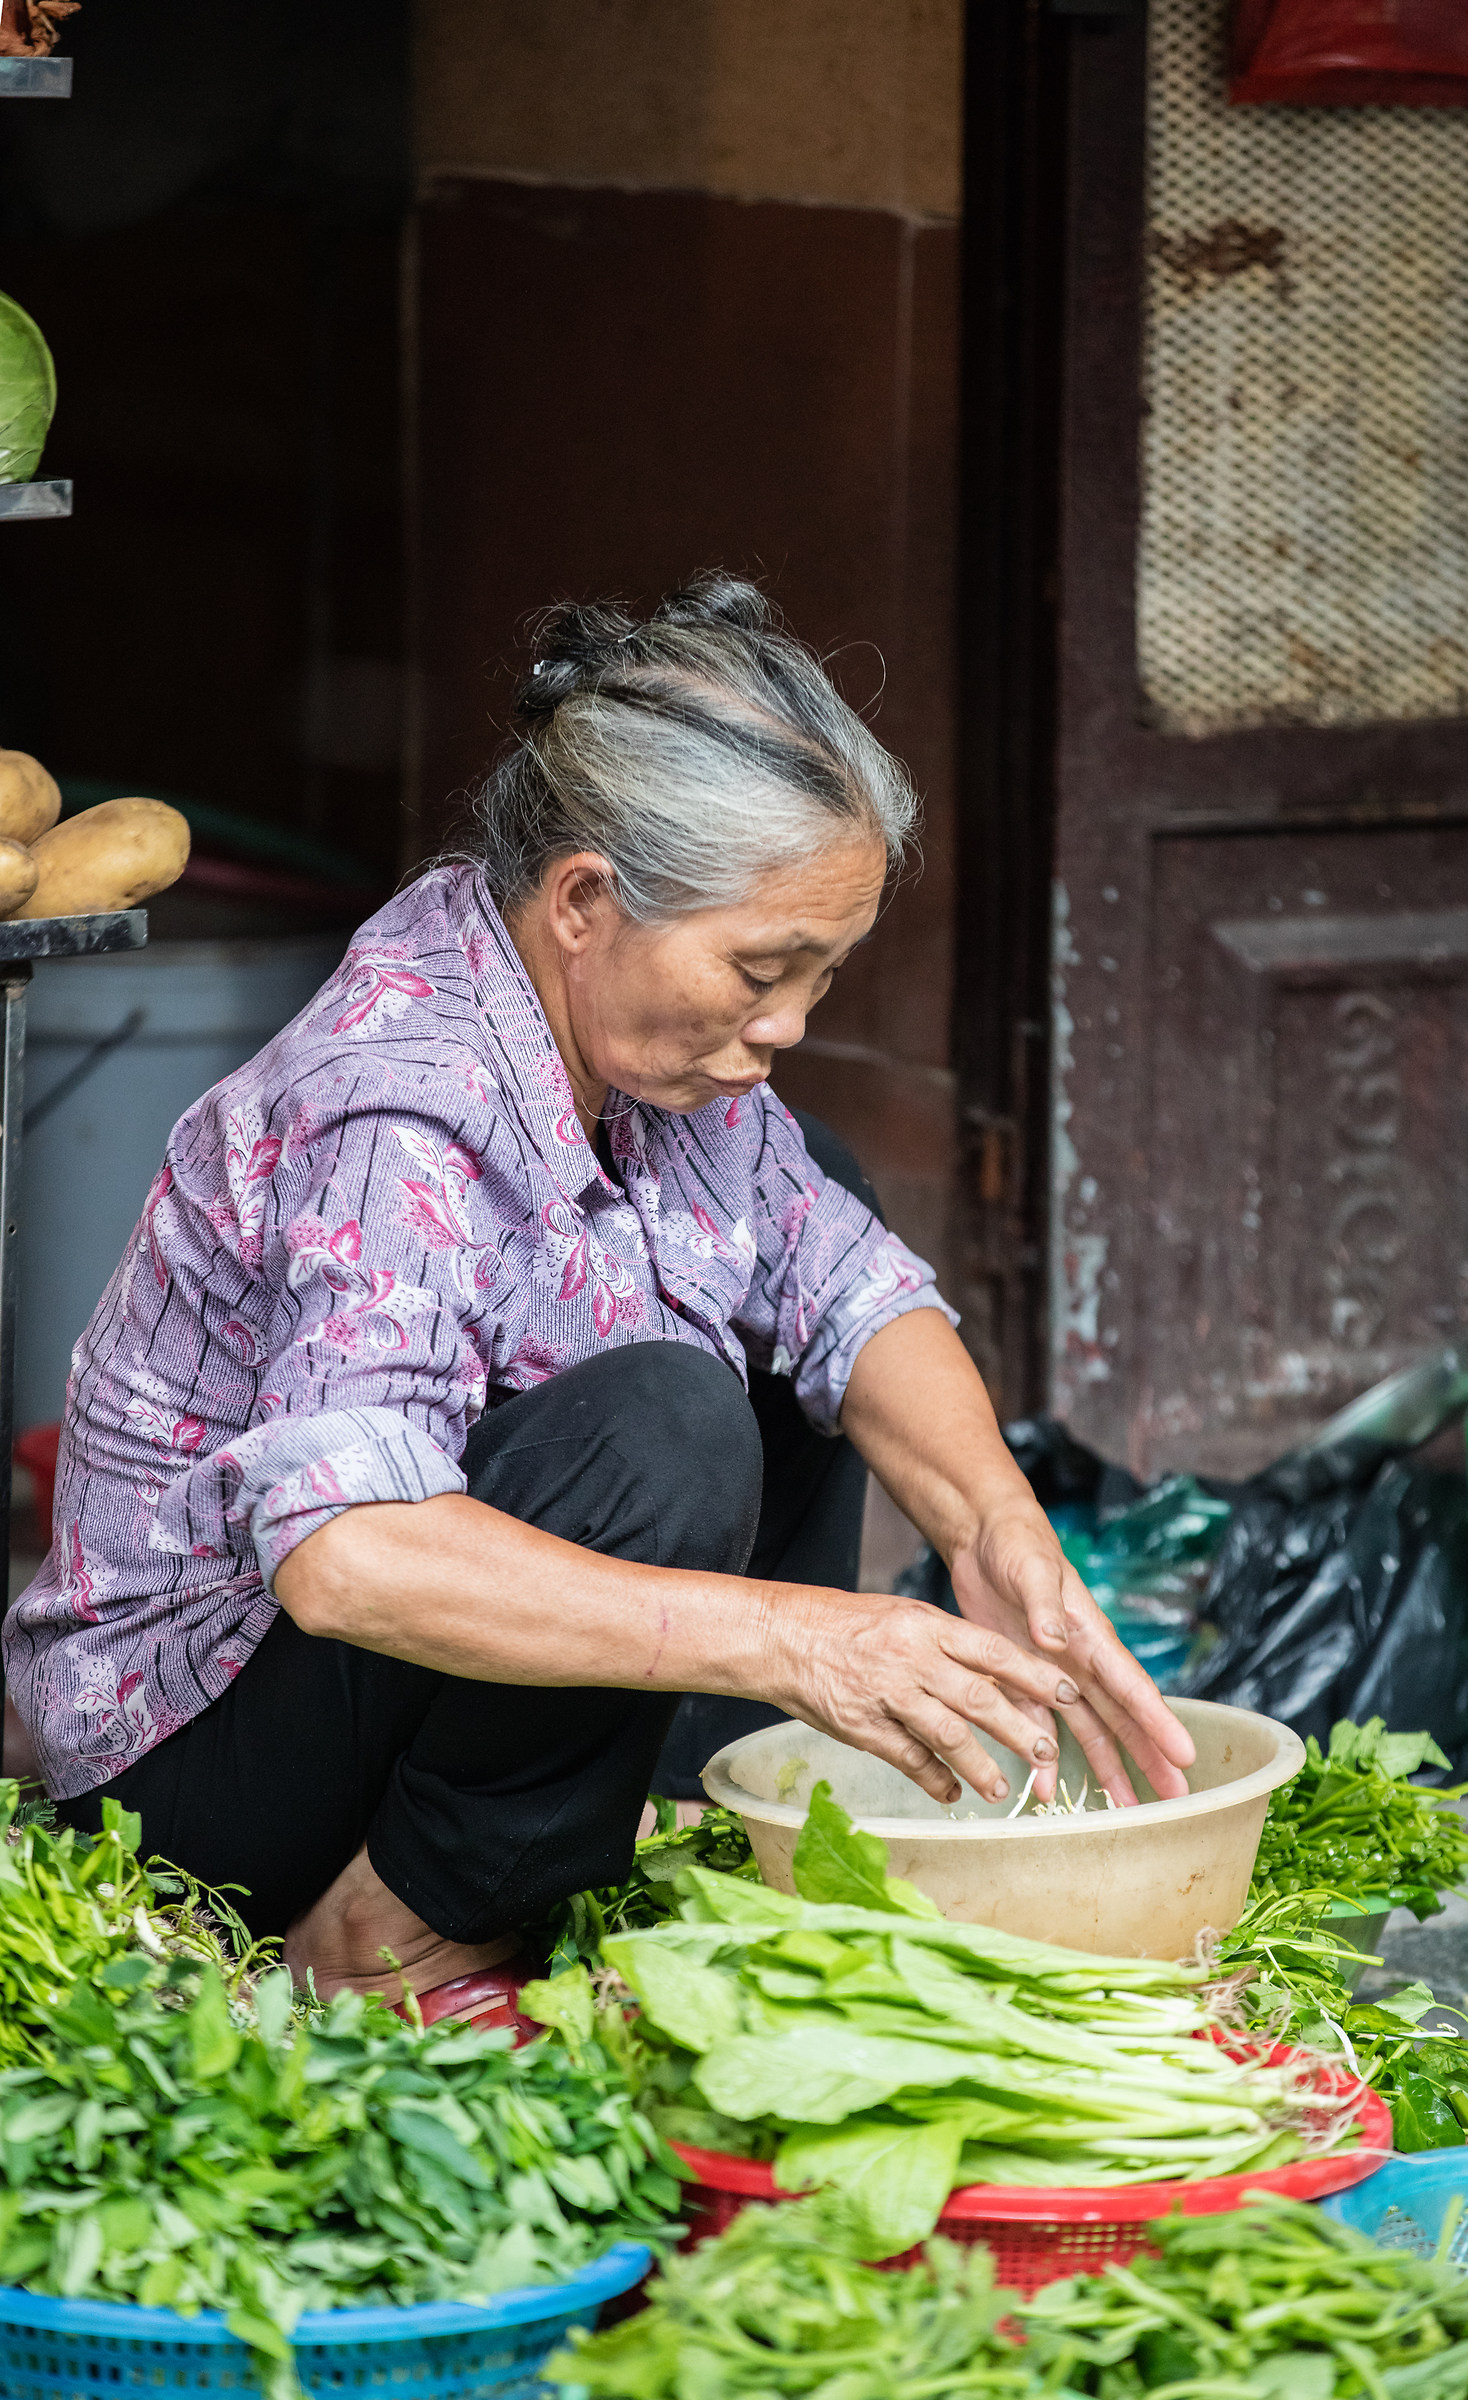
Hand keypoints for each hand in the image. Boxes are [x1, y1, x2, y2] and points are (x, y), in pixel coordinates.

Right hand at [765, 1585, 1091, 1807]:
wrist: (782, 1637)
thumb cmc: (845, 1624)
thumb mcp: (902, 1617)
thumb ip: (945, 1644)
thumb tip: (995, 1672)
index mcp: (926, 1626)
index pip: (993, 1651)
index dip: (1034, 1674)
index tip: (1068, 1693)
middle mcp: (912, 1658)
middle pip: (979, 1697)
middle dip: (1019, 1728)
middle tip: (1047, 1752)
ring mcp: (887, 1693)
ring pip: (947, 1734)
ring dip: (980, 1766)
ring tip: (1001, 1790)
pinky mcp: (862, 1725)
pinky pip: (907, 1758)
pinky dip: (932, 1778)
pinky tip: (949, 1793)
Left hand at [951, 1502, 1195, 1806]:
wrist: (985, 1538)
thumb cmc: (1018, 1545)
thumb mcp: (1032, 1569)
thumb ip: (1044, 1605)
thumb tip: (1054, 1638)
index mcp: (1091, 1636)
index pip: (1132, 1686)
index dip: (1158, 1722)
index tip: (1184, 1755)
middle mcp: (1080, 1661)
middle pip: (1123, 1718)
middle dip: (1150, 1758)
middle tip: (1178, 1799)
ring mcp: (1054, 1673)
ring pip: (1089, 1730)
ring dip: (1108, 1769)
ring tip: (1128, 1811)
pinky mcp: (1022, 1677)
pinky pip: (1037, 1726)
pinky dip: (1042, 1759)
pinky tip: (1046, 1791)